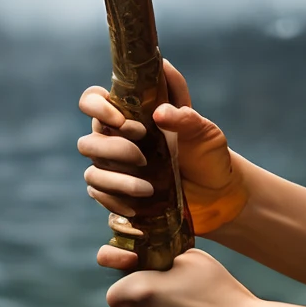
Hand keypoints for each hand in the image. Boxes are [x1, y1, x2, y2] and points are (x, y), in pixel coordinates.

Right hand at [78, 59, 249, 262]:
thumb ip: (186, 118)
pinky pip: (98, 196)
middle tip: (142, 155)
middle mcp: (117, 139)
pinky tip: (137, 207)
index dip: (97, 107)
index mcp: (133, 114)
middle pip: (88, 140)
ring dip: (117, 180)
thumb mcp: (205, 133)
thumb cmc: (209, 155)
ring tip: (149, 189)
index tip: (121, 120)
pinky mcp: (117, 193)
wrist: (217, 195)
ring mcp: (115, 168)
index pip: (94, 99)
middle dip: (113, 148)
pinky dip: (115, 201)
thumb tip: (160, 112)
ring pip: (91, 172)